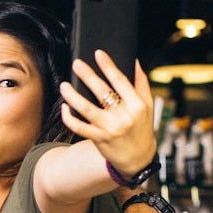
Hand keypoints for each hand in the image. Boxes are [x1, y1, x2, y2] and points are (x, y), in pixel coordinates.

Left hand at [60, 51, 156, 178]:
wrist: (138, 159)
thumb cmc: (142, 127)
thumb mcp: (148, 106)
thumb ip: (141, 83)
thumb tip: (134, 60)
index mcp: (137, 105)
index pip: (120, 81)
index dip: (108, 66)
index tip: (98, 53)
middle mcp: (124, 116)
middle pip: (101, 92)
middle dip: (87, 75)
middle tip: (76, 63)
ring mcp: (110, 128)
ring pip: (86, 109)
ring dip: (72, 96)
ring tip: (64, 85)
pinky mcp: (98, 139)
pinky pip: (79, 127)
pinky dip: (69, 117)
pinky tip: (64, 106)